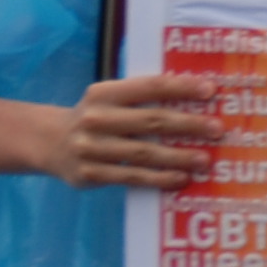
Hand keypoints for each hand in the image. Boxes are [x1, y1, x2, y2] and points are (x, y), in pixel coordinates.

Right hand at [41, 73, 220, 188]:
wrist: (49, 142)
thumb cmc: (96, 118)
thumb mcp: (109, 99)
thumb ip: (141, 98)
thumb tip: (194, 99)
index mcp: (104, 93)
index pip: (149, 87)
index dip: (180, 87)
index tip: (210, 90)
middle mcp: (96, 118)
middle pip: (151, 121)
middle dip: (188, 125)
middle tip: (217, 129)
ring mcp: (92, 148)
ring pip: (144, 153)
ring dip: (178, 157)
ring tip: (205, 160)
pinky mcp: (90, 174)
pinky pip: (132, 177)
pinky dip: (159, 179)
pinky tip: (181, 179)